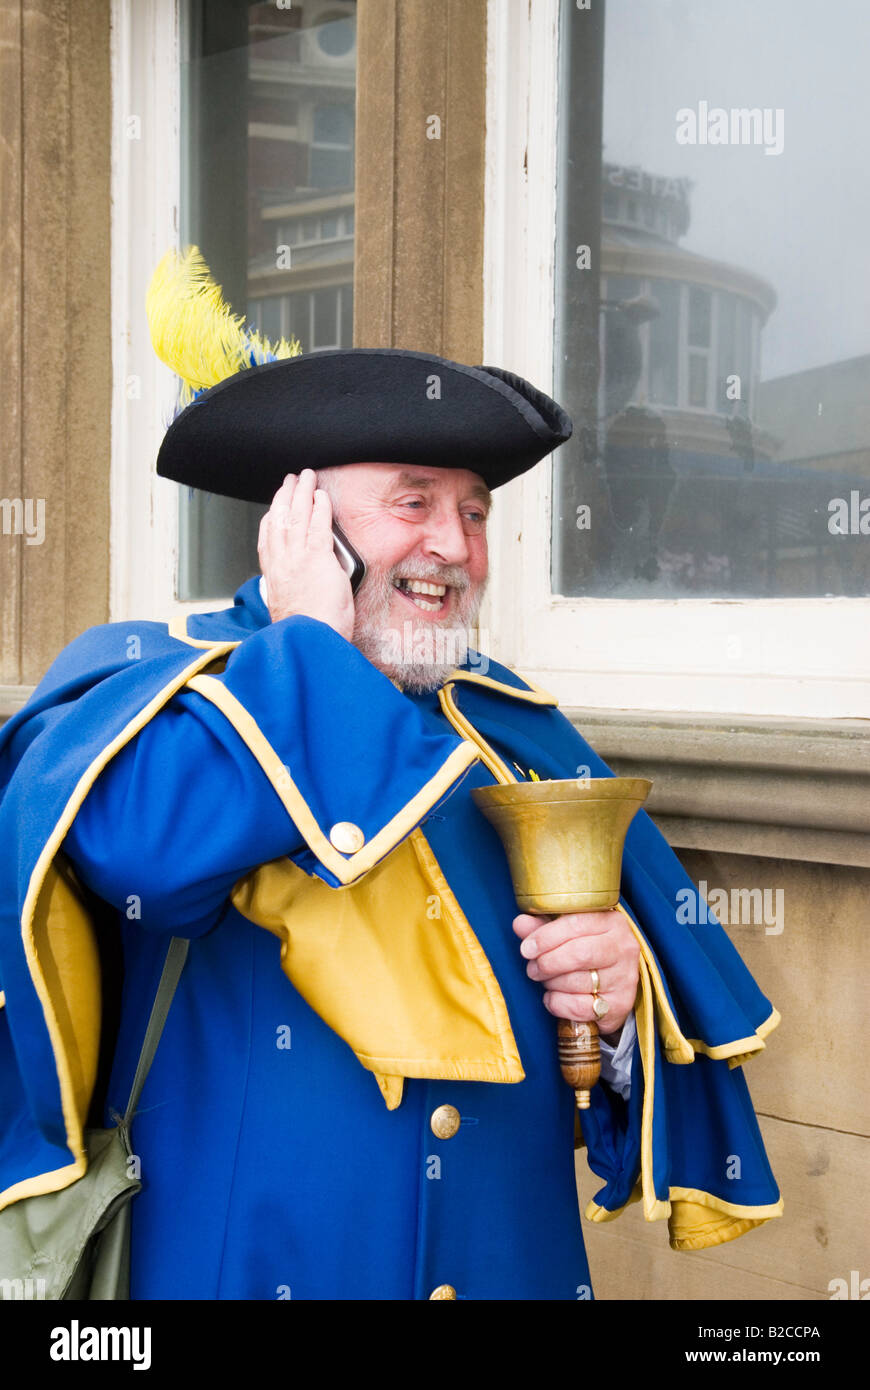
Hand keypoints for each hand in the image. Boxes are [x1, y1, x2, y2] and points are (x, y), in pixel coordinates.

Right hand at [258, 470, 354, 640]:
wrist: (308, 641)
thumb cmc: (304, 634)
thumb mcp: (291, 609)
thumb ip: (293, 590)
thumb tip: (303, 585)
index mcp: (274, 576)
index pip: (268, 540)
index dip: (270, 520)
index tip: (274, 509)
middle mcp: (282, 563)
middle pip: (280, 519)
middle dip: (285, 496)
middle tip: (290, 481)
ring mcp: (298, 558)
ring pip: (297, 515)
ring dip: (301, 492)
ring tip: (306, 477)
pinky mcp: (317, 557)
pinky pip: (318, 524)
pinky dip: (320, 506)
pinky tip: (321, 495)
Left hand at [512, 908, 639, 1036]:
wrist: (612, 985)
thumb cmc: (586, 951)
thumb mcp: (566, 933)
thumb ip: (542, 927)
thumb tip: (520, 923)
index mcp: (611, 921)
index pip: (576, 924)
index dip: (546, 937)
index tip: (526, 948)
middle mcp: (623, 947)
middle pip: (579, 953)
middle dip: (548, 963)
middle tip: (533, 969)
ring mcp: (625, 977)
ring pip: (578, 981)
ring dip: (552, 983)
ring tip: (546, 981)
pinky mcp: (620, 1004)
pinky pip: (580, 1006)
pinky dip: (558, 1003)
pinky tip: (553, 997)